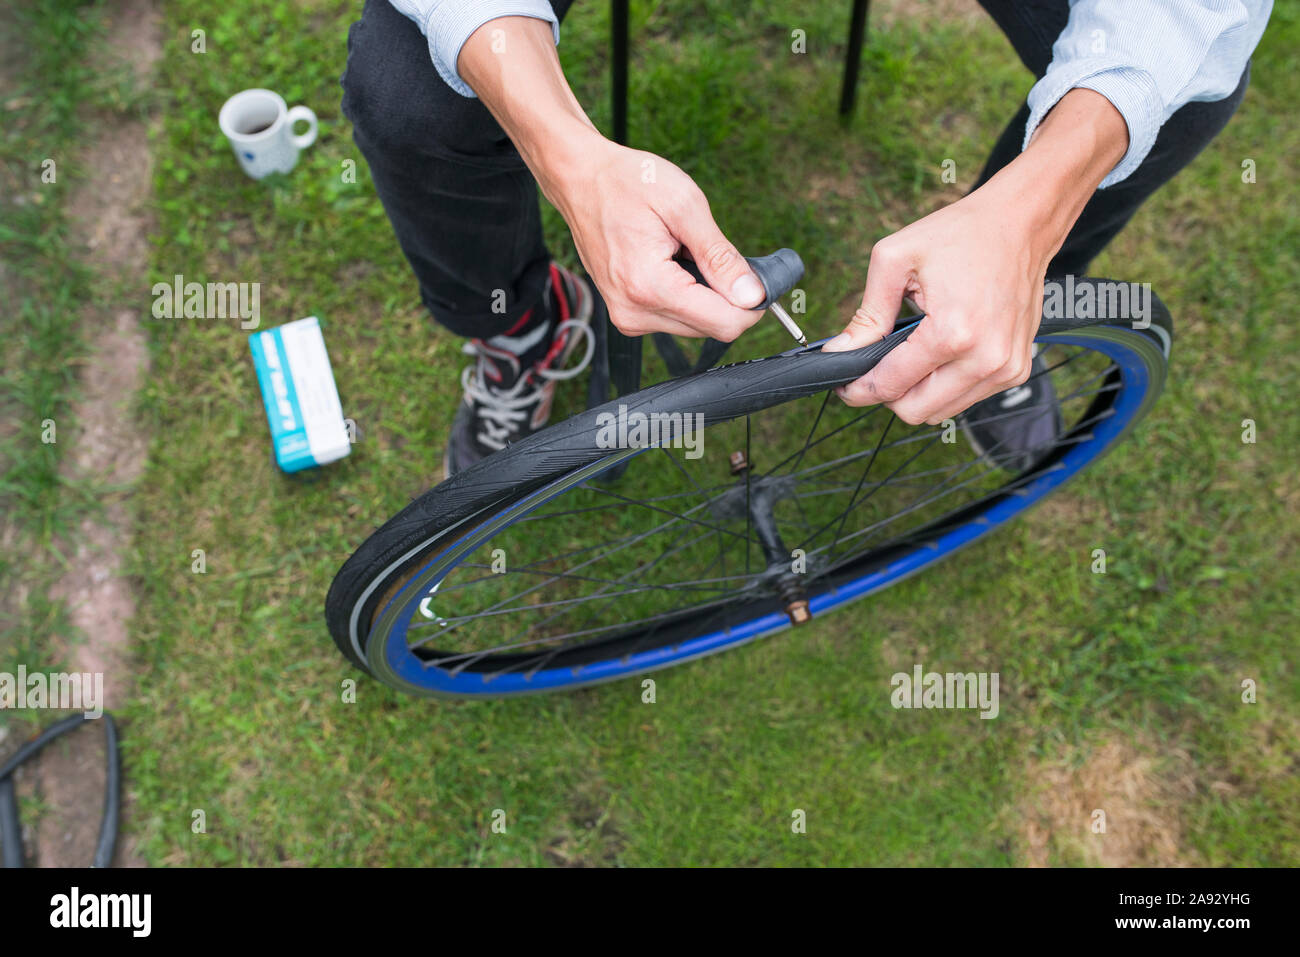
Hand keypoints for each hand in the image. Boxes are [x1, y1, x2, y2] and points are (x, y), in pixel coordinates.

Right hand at [546, 134, 766, 339]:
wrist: (580, 179)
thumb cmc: (627, 183)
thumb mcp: (685, 206)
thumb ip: (721, 257)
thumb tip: (753, 295)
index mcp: (649, 286)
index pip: (724, 323)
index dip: (751, 303)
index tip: (755, 274)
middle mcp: (635, 312)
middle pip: (711, 327)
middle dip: (726, 295)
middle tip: (711, 251)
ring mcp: (628, 317)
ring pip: (696, 325)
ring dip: (704, 293)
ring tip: (682, 252)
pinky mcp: (627, 315)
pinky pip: (675, 317)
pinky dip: (686, 293)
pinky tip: (670, 262)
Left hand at [821, 188, 1047, 424]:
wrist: (1022, 222)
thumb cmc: (961, 234)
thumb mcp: (896, 260)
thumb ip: (867, 314)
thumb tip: (840, 351)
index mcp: (952, 333)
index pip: (891, 386)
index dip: (859, 389)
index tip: (845, 384)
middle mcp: (984, 358)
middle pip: (915, 411)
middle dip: (887, 394)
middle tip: (874, 369)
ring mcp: (1006, 368)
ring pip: (940, 411)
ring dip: (917, 392)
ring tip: (908, 355)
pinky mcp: (1017, 369)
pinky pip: (967, 398)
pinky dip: (945, 386)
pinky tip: (939, 354)